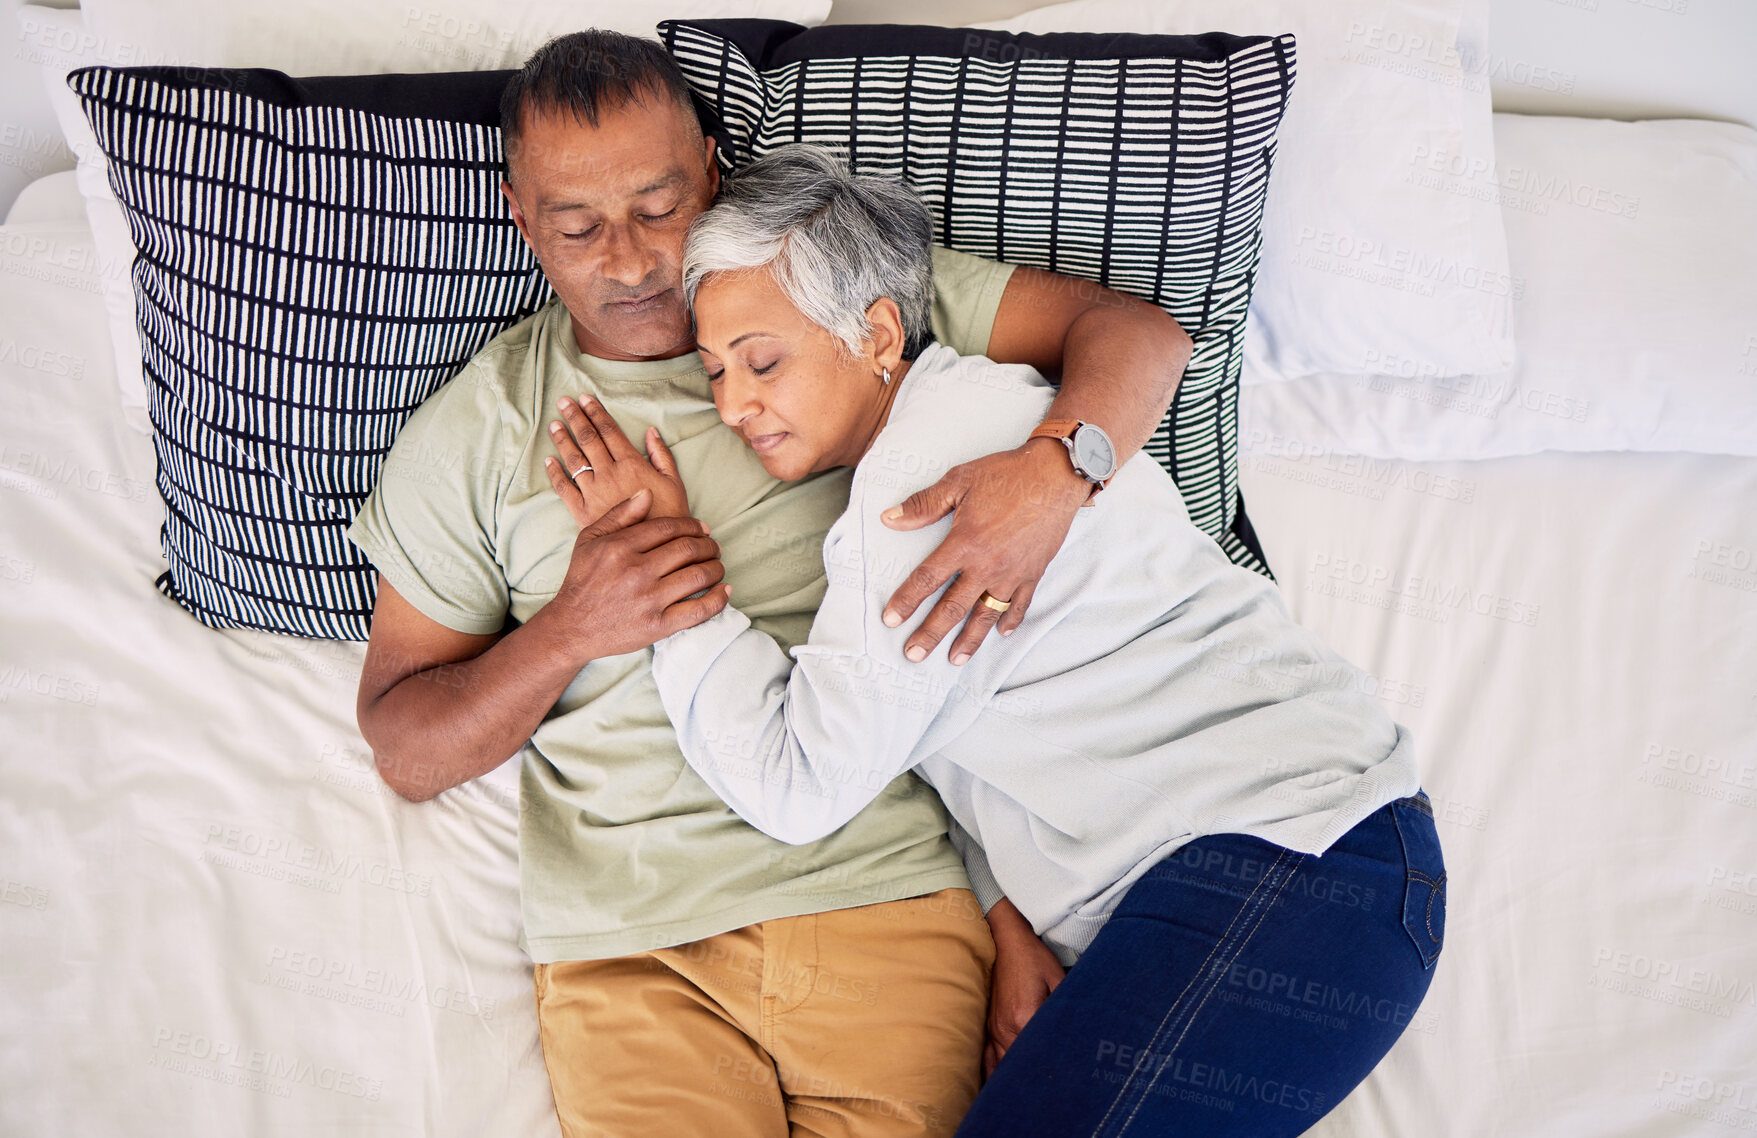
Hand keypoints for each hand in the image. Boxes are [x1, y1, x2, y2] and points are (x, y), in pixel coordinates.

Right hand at [542, 490, 730, 666]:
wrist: (572, 627)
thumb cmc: (582, 580)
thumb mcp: (590, 540)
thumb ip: (619, 515)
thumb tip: (648, 493)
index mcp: (621, 547)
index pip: (670, 528)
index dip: (693, 526)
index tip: (703, 529)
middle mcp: (637, 571)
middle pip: (689, 549)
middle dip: (708, 545)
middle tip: (713, 547)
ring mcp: (649, 599)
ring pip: (698, 575)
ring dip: (716, 568)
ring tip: (718, 566)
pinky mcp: (658, 626)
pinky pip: (699, 610)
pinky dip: (717, 599)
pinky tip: (724, 590)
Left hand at [544, 394, 690, 526]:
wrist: (656, 551)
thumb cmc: (670, 517)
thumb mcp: (675, 483)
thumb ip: (662, 456)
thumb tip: (651, 432)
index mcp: (631, 464)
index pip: (609, 431)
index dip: (596, 412)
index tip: (585, 398)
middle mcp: (609, 474)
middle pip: (588, 439)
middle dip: (575, 418)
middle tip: (563, 402)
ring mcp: (594, 493)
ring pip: (574, 460)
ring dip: (562, 440)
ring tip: (555, 425)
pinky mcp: (583, 512)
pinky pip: (565, 488)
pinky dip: (555, 473)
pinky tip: (549, 461)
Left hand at [880, 438, 1089, 665]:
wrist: (1055, 474)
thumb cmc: (1007, 474)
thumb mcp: (959, 481)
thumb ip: (923, 504)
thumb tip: (889, 519)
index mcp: (965, 543)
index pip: (927, 579)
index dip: (907, 601)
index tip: (891, 619)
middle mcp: (987, 565)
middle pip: (953, 608)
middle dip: (931, 634)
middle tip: (914, 655)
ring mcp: (1012, 573)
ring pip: (986, 615)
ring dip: (969, 640)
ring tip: (954, 660)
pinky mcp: (1033, 572)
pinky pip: (1019, 604)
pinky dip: (1009, 621)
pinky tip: (1000, 633)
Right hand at [983, 897, 1063, 1078]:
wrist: (1003, 939)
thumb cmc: (1033, 958)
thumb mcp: (1057, 979)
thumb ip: (1065, 1008)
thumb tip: (1076, 1032)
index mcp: (1025, 1018)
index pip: (1038, 1056)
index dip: (1052, 1070)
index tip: (1064, 1079)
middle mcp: (1005, 1029)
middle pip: (1018, 1068)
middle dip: (1032, 1081)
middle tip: (1050, 1093)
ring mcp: (993, 1029)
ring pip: (999, 1068)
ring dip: (1012, 1082)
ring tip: (1027, 1094)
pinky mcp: (987, 1026)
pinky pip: (987, 1059)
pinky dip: (994, 1073)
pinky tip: (1001, 1084)